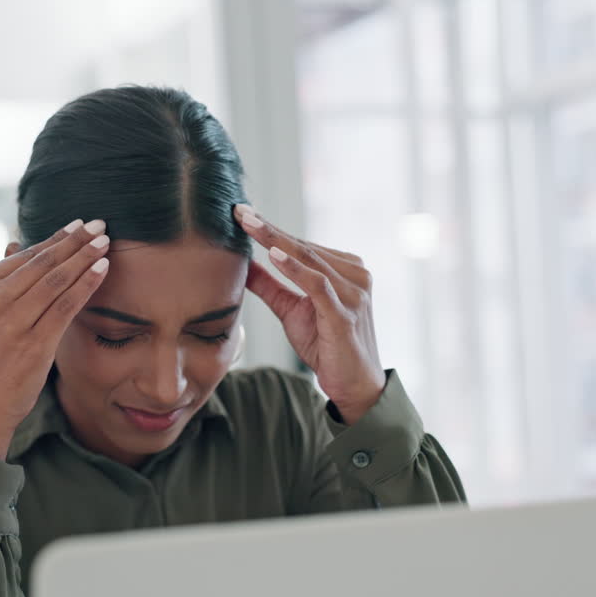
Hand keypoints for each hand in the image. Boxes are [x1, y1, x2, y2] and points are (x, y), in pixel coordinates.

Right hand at [0, 219, 110, 458]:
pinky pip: (66, 305)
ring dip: (85, 258)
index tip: (80, 225)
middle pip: (43, 263)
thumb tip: (16, 243)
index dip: (57, 238)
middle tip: (100, 225)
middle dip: (76, 242)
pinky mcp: (33, 343)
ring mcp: (11, 321)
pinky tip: (102, 270)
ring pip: (57, 280)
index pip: (25, 255)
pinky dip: (86, 284)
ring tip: (105, 243)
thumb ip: (2, 279)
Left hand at [234, 204, 386, 424]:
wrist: (353, 385)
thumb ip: (271, 286)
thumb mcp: (292, 311)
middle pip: (304, 247)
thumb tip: (243, 264)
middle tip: (240, 211)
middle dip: (269, 228)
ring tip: (250, 225)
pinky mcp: (345, 314)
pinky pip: (318, 285)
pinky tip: (273, 256)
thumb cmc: (327, 346)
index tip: (241, 213)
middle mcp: (355, 275)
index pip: (302, 245)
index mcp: (346, 270)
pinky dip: (295, 269)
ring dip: (277, 241)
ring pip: (310, 260)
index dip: (271, 229)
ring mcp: (354, 293)